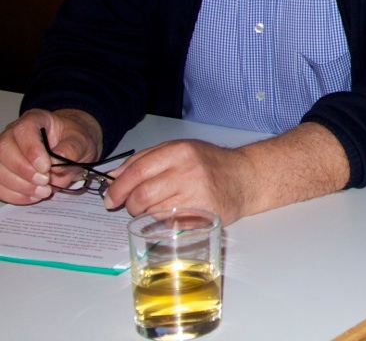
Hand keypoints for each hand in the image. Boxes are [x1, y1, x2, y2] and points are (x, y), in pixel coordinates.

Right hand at [0, 109, 102, 203]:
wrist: (73, 146)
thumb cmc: (74, 139)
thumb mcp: (82, 140)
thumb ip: (72, 149)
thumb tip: (57, 162)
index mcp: (35, 119)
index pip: (24, 130)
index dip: (31, 150)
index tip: (46, 167)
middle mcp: (13, 134)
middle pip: (4, 150)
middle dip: (24, 171)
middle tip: (45, 182)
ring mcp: (5, 153)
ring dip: (19, 185)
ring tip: (43, 192)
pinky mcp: (4, 171)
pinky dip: (14, 195)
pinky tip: (32, 197)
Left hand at [102, 139, 254, 224]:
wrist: (245, 178)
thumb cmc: (210, 163)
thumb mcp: (180, 149)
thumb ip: (146, 159)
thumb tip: (114, 177)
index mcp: (180, 152)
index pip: (137, 172)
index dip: (118, 188)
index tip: (110, 198)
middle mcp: (188, 172)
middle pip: (142, 196)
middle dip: (130, 205)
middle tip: (133, 206)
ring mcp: (197, 195)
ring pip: (154, 213)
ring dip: (149, 214)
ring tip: (162, 205)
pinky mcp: (203, 216)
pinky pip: (170, 224)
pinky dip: (166, 222)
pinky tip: (176, 213)